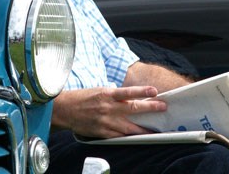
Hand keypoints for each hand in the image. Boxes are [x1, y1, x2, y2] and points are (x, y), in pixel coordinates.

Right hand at [51, 86, 166, 137]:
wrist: (64, 109)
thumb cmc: (83, 98)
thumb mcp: (99, 91)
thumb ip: (115, 95)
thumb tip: (132, 98)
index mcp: (107, 94)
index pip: (128, 92)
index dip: (142, 91)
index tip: (154, 91)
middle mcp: (107, 107)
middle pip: (133, 108)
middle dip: (150, 108)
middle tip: (163, 107)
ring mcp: (105, 121)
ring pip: (129, 127)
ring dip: (143, 129)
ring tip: (155, 130)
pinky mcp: (101, 132)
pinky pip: (118, 136)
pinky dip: (129, 137)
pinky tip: (137, 137)